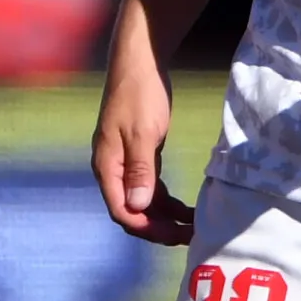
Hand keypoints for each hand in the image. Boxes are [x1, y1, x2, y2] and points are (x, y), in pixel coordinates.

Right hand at [94, 4, 191, 246]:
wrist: (139, 64)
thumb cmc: (139, 95)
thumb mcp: (142, 132)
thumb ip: (140, 170)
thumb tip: (138, 207)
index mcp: (107, 166)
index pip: (122, 211)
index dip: (147, 228)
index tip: (176, 234)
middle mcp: (113, 169)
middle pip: (132, 211)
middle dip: (159, 228)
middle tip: (190, 236)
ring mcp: (125, 163)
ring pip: (142, 202)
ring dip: (165, 217)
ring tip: (193, 225)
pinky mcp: (139, 155)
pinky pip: (150, 188)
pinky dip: (166, 201)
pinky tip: (185, 207)